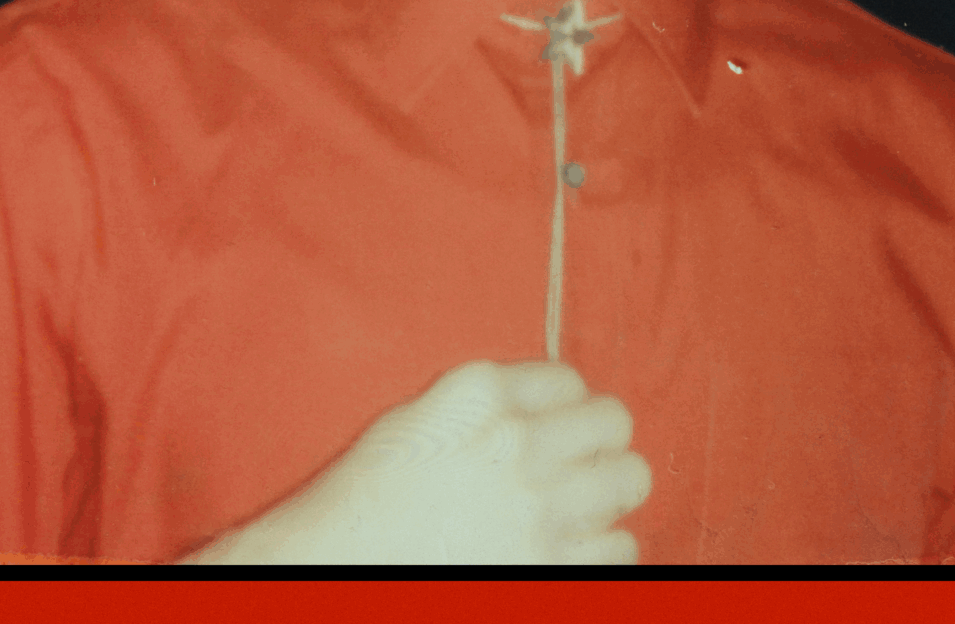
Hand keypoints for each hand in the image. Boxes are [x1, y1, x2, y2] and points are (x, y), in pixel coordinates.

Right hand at [182, 359, 650, 565]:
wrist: (324, 573)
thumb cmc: (359, 503)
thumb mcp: (416, 421)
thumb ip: (482, 404)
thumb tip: (545, 403)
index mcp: (480, 393)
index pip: (570, 381)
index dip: (564, 412)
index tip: (553, 436)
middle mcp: (517, 440)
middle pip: (614, 423)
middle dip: (598, 447)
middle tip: (578, 472)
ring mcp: (537, 506)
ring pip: (630, 481)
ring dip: (606, 499)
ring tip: (577, 517)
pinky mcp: (549, 567)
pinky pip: (620, 550)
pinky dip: (601, 554)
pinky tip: (567, 557)